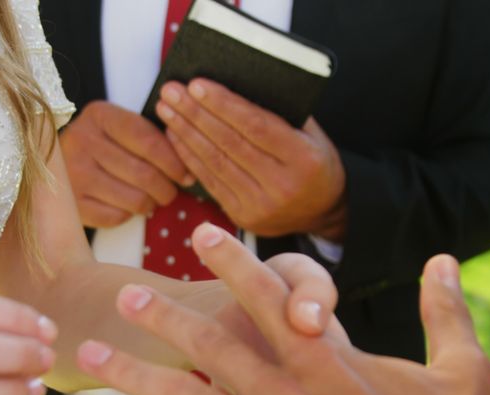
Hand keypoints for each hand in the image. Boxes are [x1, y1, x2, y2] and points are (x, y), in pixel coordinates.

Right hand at [61, 101, 192, 227]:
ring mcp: (73, 173)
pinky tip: (126, 206)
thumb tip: (188, 171)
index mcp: (100, 115)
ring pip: (134, 200)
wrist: (55, 164)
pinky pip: (116, 217)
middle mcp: (82, 140)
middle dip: (166, 189)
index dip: (174, 163)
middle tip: (170, 192)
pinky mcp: (71, 202)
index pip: (149, 141)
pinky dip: (128, 215)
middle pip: (145, 174)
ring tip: (150, 199)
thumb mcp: (121, 129)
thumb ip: (152, 139)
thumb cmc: (102, 146)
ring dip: (150, 204)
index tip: (186, 175)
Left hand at [70, 227, 489, 394]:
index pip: (270, 297)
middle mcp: (283, 394)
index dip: (233, 263)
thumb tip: (444, 260)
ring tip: (90, 354)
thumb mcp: (462, 373)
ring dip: (132, 373)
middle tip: (126, 295)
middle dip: (164, 317)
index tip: (203, 234)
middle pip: (211, 344)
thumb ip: (445, 313)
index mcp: (326, 361)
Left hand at [156, 79, 346, 240]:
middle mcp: (282, 185)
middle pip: (230, 143)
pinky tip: (175, 136)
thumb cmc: (314, 162)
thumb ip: (282, 112)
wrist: (323, 212)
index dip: (224, 105)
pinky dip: (189, 157)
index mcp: (304, 159)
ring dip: (186, 133)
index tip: (197, 85)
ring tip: (167, 109)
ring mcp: (261, 205)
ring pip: (215, 162)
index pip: (256, 126)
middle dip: (196, 114)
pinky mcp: (243, 216)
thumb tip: (237, 83)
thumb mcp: (312, 134)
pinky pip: (210, 182)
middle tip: (171, 91)